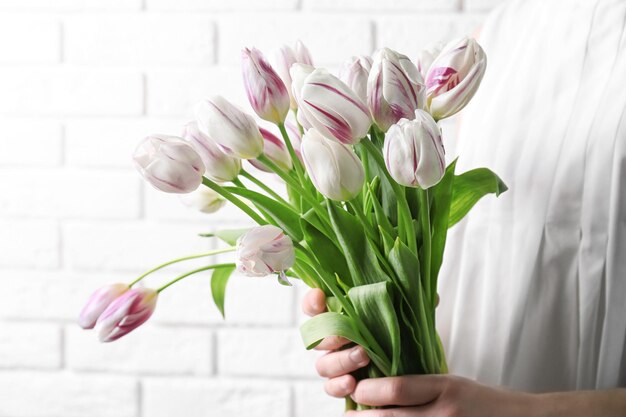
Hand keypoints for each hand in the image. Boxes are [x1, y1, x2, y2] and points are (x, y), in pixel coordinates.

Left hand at [302, 289, 534, 416]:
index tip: (356, 388)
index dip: (369, 392)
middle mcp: (445, 414)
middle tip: (347, 414)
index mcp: (445, 388)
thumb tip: (381, 380)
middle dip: (364, 416)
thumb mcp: (453, 382)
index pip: (396, 390)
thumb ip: (421, 383)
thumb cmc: (484, 401)